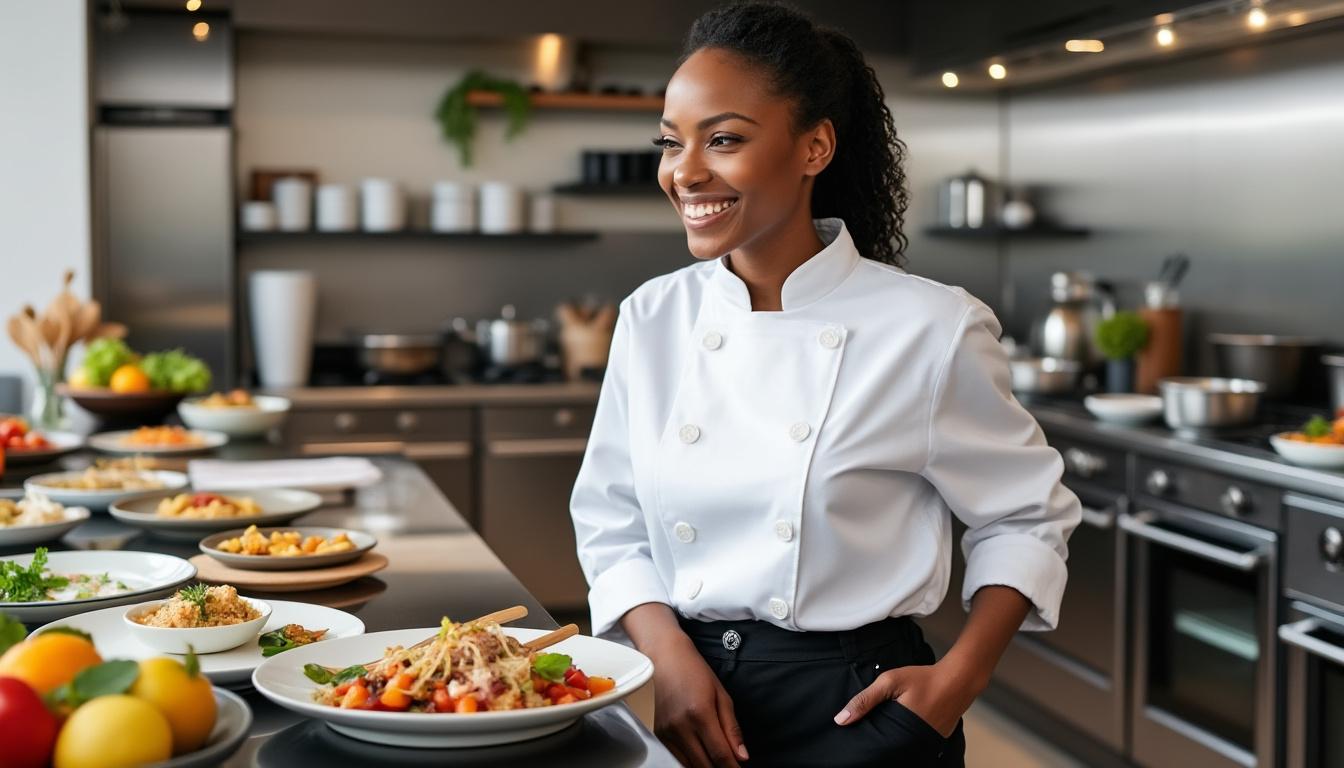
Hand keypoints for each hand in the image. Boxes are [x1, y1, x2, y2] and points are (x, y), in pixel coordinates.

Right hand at [647, 634, 748, 766]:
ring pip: (687, 765)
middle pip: (703, 765)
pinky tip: (698, 755)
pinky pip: (674, 757)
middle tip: (729, 765)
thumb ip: (732, 728)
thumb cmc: (694, 671)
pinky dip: (688, 761)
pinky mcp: (657, 733)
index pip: (720, 754)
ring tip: (714, 758)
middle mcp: (680, 726)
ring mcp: (665, 731)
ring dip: (704, 766)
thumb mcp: (721, 695)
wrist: (664, 656)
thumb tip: (742, 756)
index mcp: (700, 714)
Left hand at [833, 659, 982, 736]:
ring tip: (886, 725)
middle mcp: (915, 743)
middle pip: (889, 748)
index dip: (866, 742)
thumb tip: (840, 720)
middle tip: (870, 728)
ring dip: (893, 738)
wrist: (959, 679)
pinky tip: (901, 723)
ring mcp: (928, 743)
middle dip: (879, 740)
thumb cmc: (924, 679)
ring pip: (902, 746)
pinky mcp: (935, 740)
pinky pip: (915, 741)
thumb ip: (864, 700)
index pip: (877, 747)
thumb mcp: (889, 682)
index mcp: (901, 733)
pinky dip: (907, 735)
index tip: (855, 736)